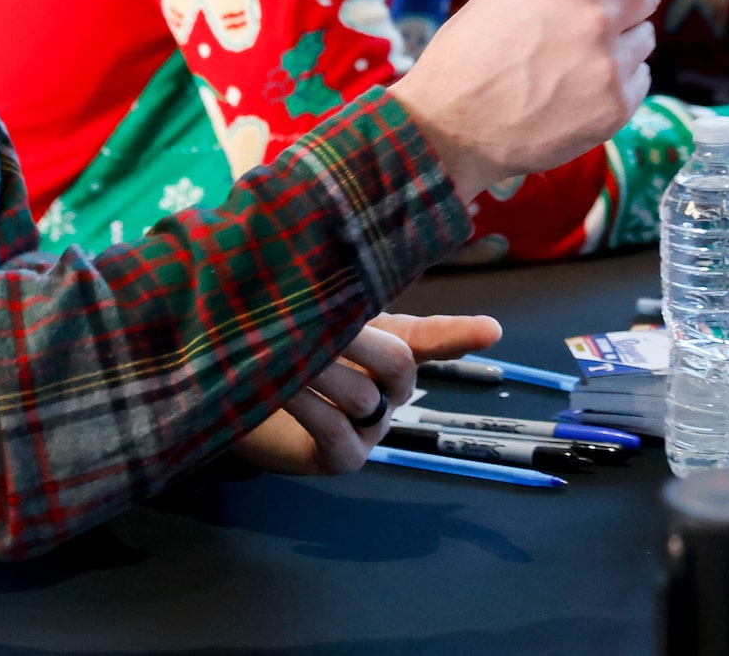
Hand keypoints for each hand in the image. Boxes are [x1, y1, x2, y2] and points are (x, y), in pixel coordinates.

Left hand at [232, 312, 503, 475]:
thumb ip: (332, 297)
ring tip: (290, 353)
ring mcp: (370, 428)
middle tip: (324, 322)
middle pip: (399, 364)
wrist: (235, 396)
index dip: (460, 334)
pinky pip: (336, 431)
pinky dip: (310, 407)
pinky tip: (285, 389)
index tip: (492, 331)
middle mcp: (389, 390)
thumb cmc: (279, 347)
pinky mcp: (342, 458)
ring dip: (325, 371)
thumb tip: (343, 270)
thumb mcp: (308, 314)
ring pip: (366, 397)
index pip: (432, 338)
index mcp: (390, 347)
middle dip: (363, 343)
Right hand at [388, 0, 693, 196]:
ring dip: (622, 39)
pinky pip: (640, 76)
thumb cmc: (470, 53)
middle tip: (592, 11)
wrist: (450, 130)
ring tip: (572, 58)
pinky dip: (619, 76)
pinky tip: (577, 87)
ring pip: (645, 36)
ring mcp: (609, 67)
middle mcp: (596, 19)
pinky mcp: (617, 108)